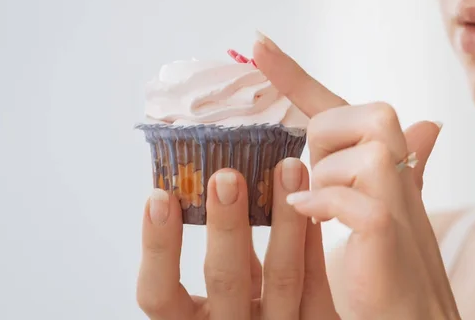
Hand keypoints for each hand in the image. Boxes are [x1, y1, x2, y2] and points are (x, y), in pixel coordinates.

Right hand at [137, 160, 338, 318]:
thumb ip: (223, 260)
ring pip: (282, 276)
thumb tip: (216, 188)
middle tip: (227, 175)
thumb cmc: (249, 313)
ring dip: (283, 218)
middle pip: (226, 280)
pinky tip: (308, 201)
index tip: (159, 196)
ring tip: (286, 169)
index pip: (159, 296)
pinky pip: (317, 280)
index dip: (157, 248)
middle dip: (226, 224)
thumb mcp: (227, 297)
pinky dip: (311, 237)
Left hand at [252, 34, 460, 318]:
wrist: (417, 316)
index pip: (333, 104)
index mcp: (385, 161)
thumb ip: (399, 164)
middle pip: (351, 115)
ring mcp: (396, 197)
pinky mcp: (387, 227)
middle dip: (322, 141)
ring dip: (326, 176)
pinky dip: (323, 203)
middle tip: (319, 179)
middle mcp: (399, 169)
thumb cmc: (394, 264)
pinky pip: (350, 192)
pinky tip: (310, 217)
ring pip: (356, 148)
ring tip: (322, 208)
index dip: (292, 74)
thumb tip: (431, 124)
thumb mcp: (386, 208)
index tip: (256, 43)